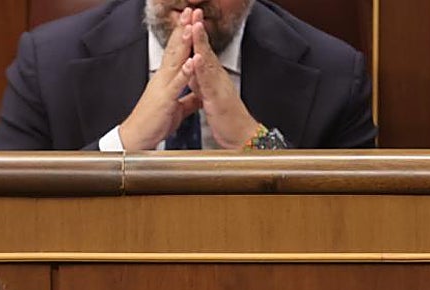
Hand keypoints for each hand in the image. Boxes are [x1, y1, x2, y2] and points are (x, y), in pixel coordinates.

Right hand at [116, 7, 201, 150]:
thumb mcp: (175, 109)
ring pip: (175, 61)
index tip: (190, 19)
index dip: (183, 35)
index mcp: (166, 79)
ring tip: (190, 27)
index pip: (176, 52)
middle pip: (174, 49)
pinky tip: (191, 61)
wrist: (137, 138)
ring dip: (183, 44)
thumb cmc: (153, 123)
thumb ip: (187, 100)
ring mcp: (163, 87)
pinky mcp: (165, 100)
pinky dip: (185, 72)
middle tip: (188, 12)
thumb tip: (198, 96)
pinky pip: (177, 84)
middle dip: (182, 29)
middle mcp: (163, 79)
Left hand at [183, 13, 259, 148]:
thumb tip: (194, 74)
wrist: (240, 136)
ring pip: (207, 60)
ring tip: (195, 26)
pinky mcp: (217, 98)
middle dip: (199, 31)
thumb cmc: (227, 119)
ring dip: (201, 43)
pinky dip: (202, 69)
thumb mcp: (209, 97)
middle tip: (194, 12)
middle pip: (205, 50)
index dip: (195, 37)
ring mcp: (217, 86)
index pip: (201, 52)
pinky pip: (208, 81)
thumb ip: (202, 84)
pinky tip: (198, 58)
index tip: (189, 20)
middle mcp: (216, 78)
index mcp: (211, 78)